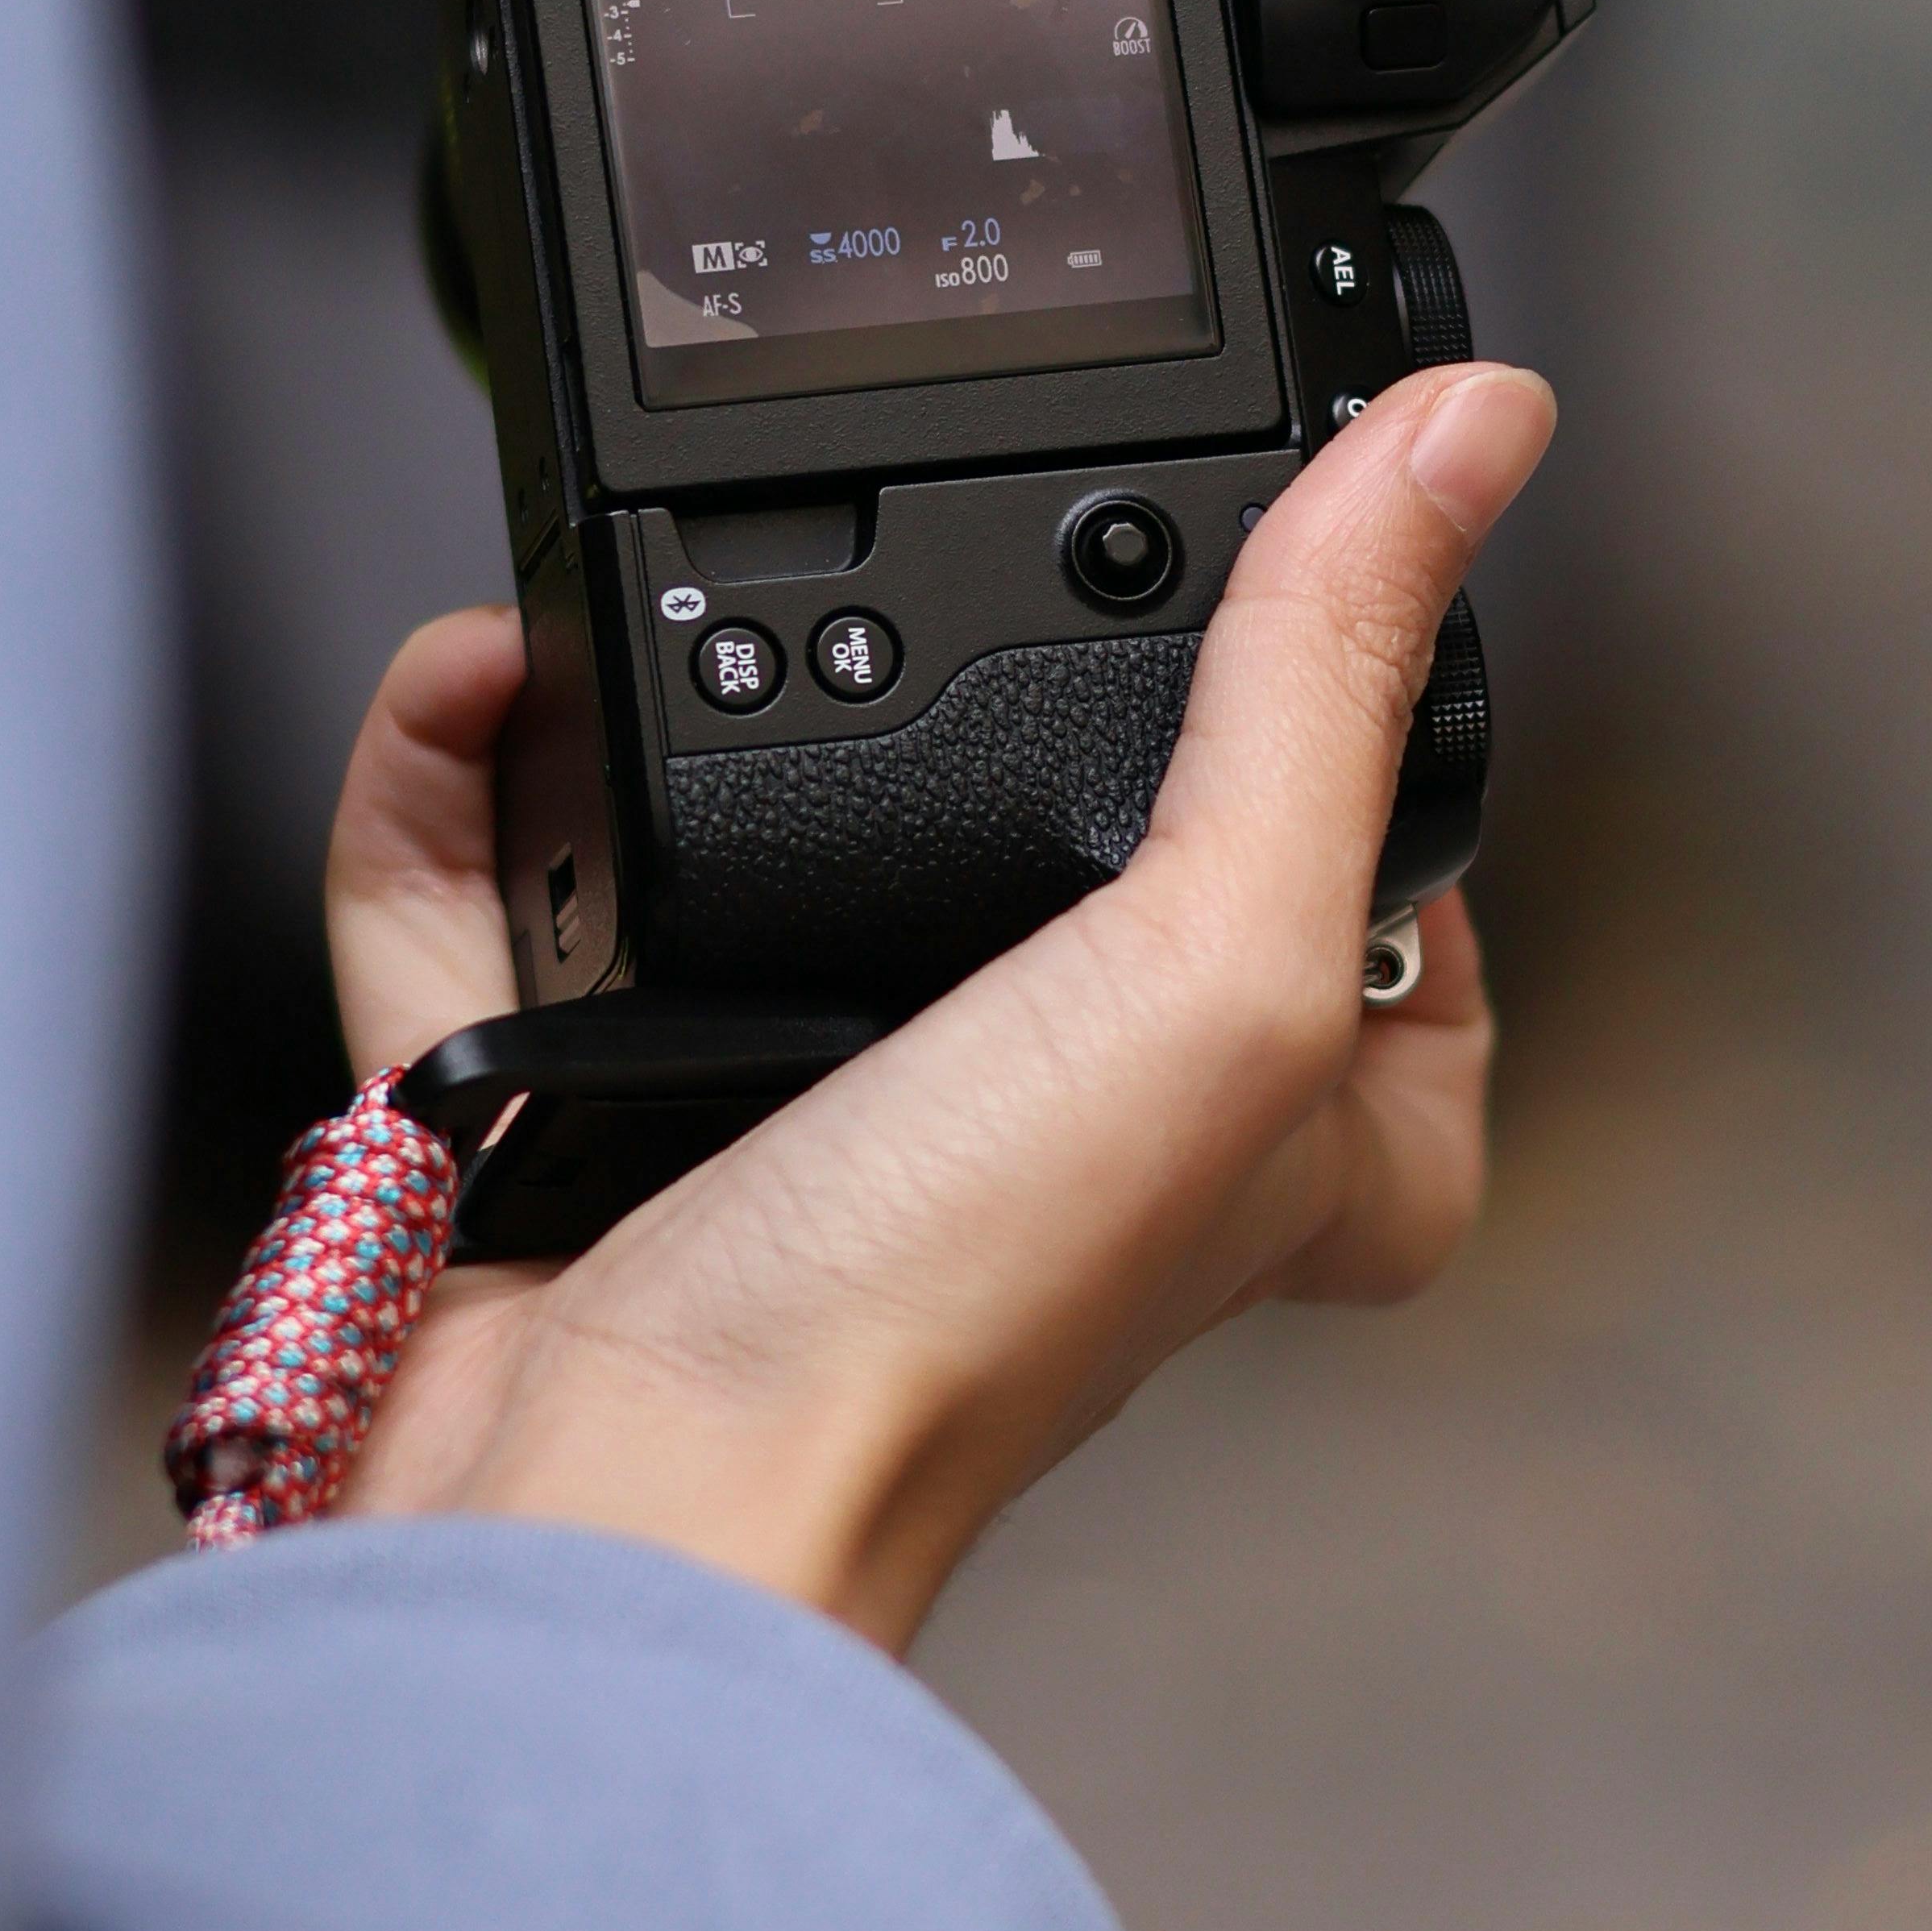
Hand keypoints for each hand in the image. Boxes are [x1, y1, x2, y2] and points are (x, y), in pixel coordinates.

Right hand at [321, 362, 1553, 1649]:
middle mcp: (1043, 1118)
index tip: (1343, 650)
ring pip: (765, 838)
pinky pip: (508, 884)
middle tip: (953, 543)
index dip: (1380, 799)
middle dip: (979, 682)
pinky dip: (462, 773)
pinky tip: (484, 673)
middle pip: (1056, 858)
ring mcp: (806, 1104)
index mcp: (1252, 1122)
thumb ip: (1328, 686)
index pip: (1390, 943)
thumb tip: (1469, 434)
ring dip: (689, 684)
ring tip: (674, 568)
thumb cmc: (946, 1312)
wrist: (624, 1496)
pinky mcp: (582, 1100)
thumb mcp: (1216, 956)